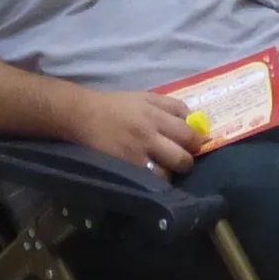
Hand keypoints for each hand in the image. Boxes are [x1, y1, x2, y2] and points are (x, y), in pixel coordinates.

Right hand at [64, 87, 201, 175]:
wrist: (83, 115)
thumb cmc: (116, 106)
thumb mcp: (146, 97)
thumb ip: (171, 106)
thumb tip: (194, 120)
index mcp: (156, 116)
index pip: (189, 133)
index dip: (195, 142)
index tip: (192, 145)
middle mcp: (149, 136)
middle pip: (183, 158)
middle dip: (187, 161)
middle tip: (181, 160)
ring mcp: (136, 155)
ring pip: (167, 174)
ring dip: (168, 173)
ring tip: (163, 169)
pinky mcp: (124, 168)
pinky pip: (148, 181)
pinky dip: (152, 180)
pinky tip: (149, 175)